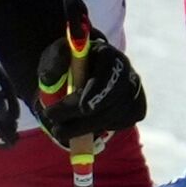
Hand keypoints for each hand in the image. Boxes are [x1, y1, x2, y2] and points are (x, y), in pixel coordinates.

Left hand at [33, 33, 145, 148]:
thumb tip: (49, 77)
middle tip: (57, 130)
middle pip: (112, 100)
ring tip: (60, 132)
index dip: (98, 91)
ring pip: (114, 117)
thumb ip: (53, 64)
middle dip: (85, 119)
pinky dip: (99, 129)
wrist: (83, 75)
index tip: (83, 108)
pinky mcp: (136, 109)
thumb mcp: (54, 58)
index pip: (109, 73)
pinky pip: (119, 124)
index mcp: (108, 55)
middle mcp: (127, 72)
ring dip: (86, 128)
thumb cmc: (68, 65)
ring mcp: (135, 92)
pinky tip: (82, 125)